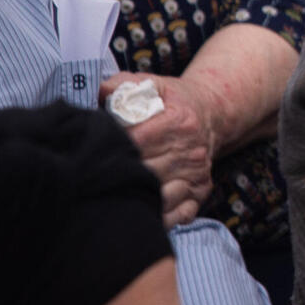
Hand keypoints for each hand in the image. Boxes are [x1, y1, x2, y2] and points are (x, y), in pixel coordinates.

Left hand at [99, 73, 220, 225]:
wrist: (213, 113)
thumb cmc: (175, 102)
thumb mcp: (153, 84)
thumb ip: (123, 85)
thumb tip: (98, 92)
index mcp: (178, 122)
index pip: (137, 143)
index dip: (112, 150)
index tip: (91, 153)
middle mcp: (190, 150)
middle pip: (146, 173)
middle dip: (118, 177)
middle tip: (92, 181)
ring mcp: (196, 174)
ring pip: (160, 196)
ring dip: (136, 200)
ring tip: (112, 198)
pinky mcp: (200, 191)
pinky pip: (180, 214)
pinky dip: (160, 219)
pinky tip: (141, 215)